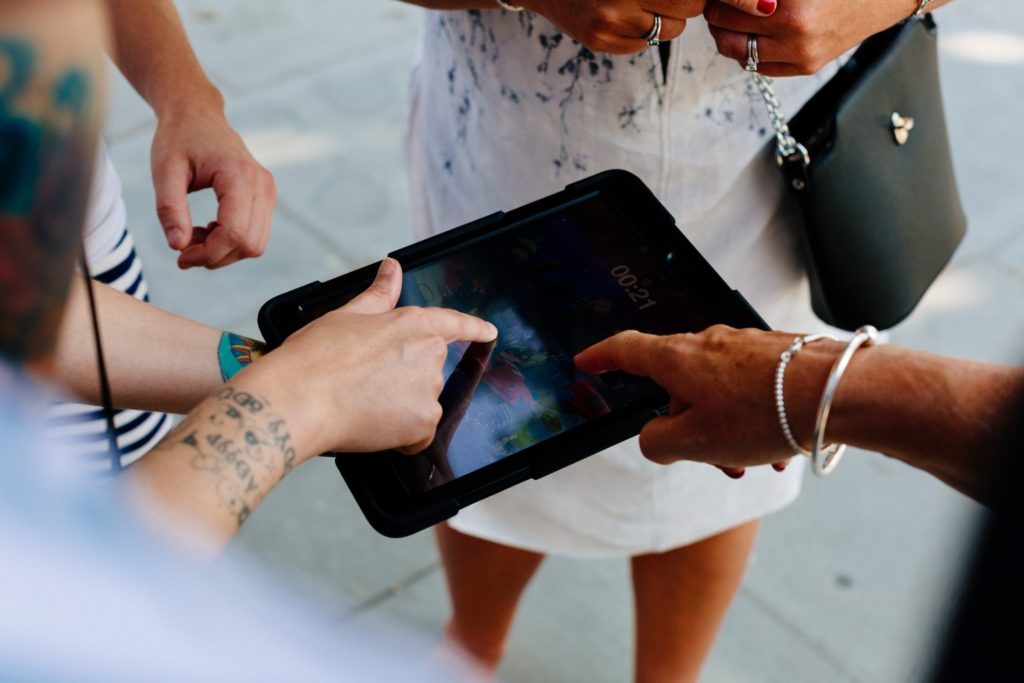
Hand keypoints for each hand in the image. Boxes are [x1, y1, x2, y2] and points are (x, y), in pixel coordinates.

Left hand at [151, 107, 274, 269]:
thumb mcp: (164, 171)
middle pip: (249, 245)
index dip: (208, 253)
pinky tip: (208, 228)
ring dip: (223, 251)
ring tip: (194, 234)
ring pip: (255, 245)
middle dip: (215, 256)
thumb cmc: (179, 138)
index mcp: (239, 175)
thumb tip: (178, 247)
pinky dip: (230, 242)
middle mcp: (262, 185)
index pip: (235, 233)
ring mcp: (268, 192)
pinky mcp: (265, 197)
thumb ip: (170, 209)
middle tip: (184, 246)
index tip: (180, 256)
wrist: (197, 114)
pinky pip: (255, 234)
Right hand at [251, 258, 498, 459]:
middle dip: (404, 377)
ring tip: (362, 402)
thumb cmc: (315, 358)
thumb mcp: (347, 315)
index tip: (489, 332)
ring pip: (422, 402)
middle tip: (366, 381)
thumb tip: (392, 268)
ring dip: (401, 406)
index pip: (455, 323)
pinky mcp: (422, 423)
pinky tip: (372, 426)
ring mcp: (428, 389)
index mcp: (413, 323)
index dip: (474, 328)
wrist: (298, 400)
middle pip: (429, 368)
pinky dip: (401, 436)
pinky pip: (419, 433)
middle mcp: (429, 353)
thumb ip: (379, 295)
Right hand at [522, 0, 705, 54]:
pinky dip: (640, 33)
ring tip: (645, 5)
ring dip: (665, 21)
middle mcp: (618, 1)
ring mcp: (607, 24)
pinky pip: (640, 46)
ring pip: (666, 33)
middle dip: (684, 7)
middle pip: (683, 15)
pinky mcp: (597, 42)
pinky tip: (624, 17)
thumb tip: (696, 0)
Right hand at [575, 326, 841, 471]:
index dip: (600, 358)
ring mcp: (744, 345)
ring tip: (748, 461)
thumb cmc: (765, 412)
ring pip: (718, 392)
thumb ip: (658, 441)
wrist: (840, 391)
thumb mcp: (695, 442)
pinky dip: (753, 420)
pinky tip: (775, 449)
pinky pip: (751, 390)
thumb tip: (655, 435)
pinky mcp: (776, 353)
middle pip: (677, 383)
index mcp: (676, 358)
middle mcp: (707, 342)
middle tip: (705, 458)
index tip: (586, 362)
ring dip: (725, 430)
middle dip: (687, 425)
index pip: (624, 350)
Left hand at [704, 0, 919, 75]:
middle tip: (717, 1)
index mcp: (791, 4)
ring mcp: (801, 55)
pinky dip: (746, 49)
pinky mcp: (806, 68)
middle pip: (725, 26)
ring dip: (724, 33)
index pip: (730, 2)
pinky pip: (757, 66)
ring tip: (728, 16)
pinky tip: (749, 33)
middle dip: (716, 11)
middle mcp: (796, 33)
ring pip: (736, 51)